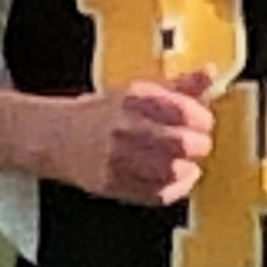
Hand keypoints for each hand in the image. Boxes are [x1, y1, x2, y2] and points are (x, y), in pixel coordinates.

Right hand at [72, 70, 215, 203]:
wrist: (57, 137)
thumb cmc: (104, 114)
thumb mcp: (140, 92)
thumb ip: (179, 86)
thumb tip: (209, 73)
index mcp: (133, 99)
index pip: (183, 110)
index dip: (203, 119)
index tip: (204, 122)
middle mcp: (124, 128)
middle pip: (181, 143)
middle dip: (200, 145)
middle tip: (199, 144)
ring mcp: (116, 159)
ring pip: (171, 171)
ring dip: (188, 169)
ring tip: (187, 163)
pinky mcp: (112, 184)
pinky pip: (157, 194)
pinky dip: (175, 189)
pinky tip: (176, 179)